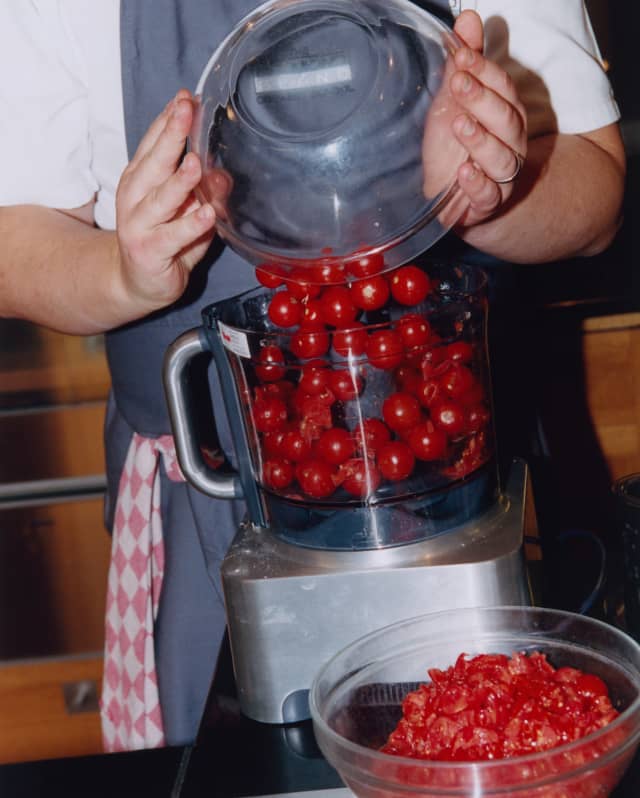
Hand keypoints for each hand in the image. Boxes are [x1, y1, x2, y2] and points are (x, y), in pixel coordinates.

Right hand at [115, 89, 216, 313]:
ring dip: (180, 180)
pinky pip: (173, 236)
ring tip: (196, 164)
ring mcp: (139, 223)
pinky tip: (207, 214)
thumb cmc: (166, 238)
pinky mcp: (149, 250)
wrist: (138, 282)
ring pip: (162, 198)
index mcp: (141, 177)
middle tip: (187, 110)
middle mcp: (136, 195)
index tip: (187, 97)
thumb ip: (204, 191)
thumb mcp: (188, 208)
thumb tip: (225, 174)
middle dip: (171, 134)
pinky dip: (190, 225)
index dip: (169, 119)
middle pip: (155, 160)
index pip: (155, 142)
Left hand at [450, 11, 527, 227]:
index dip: (484, 71)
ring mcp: (501, 175)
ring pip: (503, 157)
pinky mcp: (487, 203)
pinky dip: (478, 184)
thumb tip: (467, 19)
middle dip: (483, 100)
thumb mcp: (453, 103)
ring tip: (460, 126)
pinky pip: (489, 195)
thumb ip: (463, 65)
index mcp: (505, 115)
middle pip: (507, 119)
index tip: (462, 57)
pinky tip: (464, 173)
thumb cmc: (453, 147)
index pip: (503, 88)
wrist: (448, 196)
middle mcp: (510, 143)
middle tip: (459, 84)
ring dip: (481, 140)